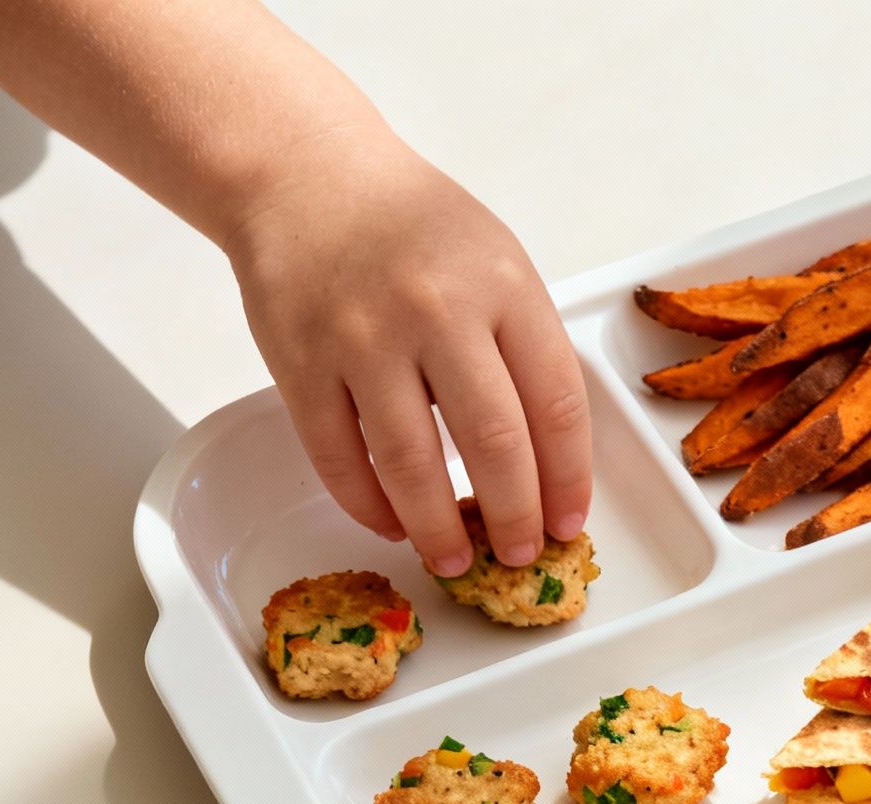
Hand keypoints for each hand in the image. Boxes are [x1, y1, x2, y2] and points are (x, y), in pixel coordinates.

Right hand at [222, 124, 590, 575]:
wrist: (307, 176)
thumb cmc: (413, 226)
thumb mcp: (496, 262)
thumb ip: (524, 346)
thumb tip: (548, 457)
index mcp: (503, 286)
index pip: (555, 403)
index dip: (568, 478)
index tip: (570, 521)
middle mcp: (437, 312)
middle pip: (494, 443)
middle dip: (514, 517)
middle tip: (521, 554)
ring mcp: (363, 339)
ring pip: (411, 464)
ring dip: (437, 528)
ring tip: (454, 560)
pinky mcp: (300, 363)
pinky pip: (338, 457)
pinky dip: (367, 504)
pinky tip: (390, 522)